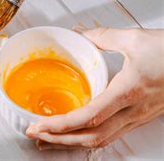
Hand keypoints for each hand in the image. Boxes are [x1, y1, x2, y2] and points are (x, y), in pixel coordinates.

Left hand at [26, 27, 163, 149]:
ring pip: (101, 139)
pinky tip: (75, 133)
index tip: (39, 125)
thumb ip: (103, 36)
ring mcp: (138, 118)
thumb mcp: (135, 39)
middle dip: (59, 139)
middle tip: (35, 135)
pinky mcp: (141, 118)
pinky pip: (111, 134)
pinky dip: (88, 137)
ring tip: (49, 138)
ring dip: (72, 141)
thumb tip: (80, 33)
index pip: (89, 116)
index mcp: (129, 91)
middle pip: (92, 136)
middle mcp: (133, 111)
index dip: (62, 125)